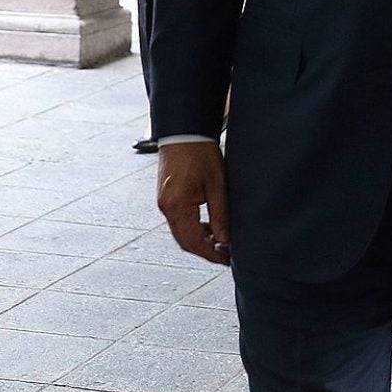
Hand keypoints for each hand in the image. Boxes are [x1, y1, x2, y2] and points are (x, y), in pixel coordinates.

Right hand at [157, 142, 230, 264]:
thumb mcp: (217, 185)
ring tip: (221, 242)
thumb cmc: (200, 152)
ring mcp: (164, 202)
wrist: (184, 131)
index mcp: (177, 205)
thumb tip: (225, 240)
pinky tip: (209, 227)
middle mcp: (166, 207)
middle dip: (206, 251)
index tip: (227, 259)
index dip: (211, 254)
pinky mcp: (166, 197)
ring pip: (181, 233)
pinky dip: (193, 229)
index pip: (193, 242)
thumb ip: (221, 215)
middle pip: (185, 241)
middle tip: (226, 255)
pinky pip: (178, 221)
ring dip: (200, 241)